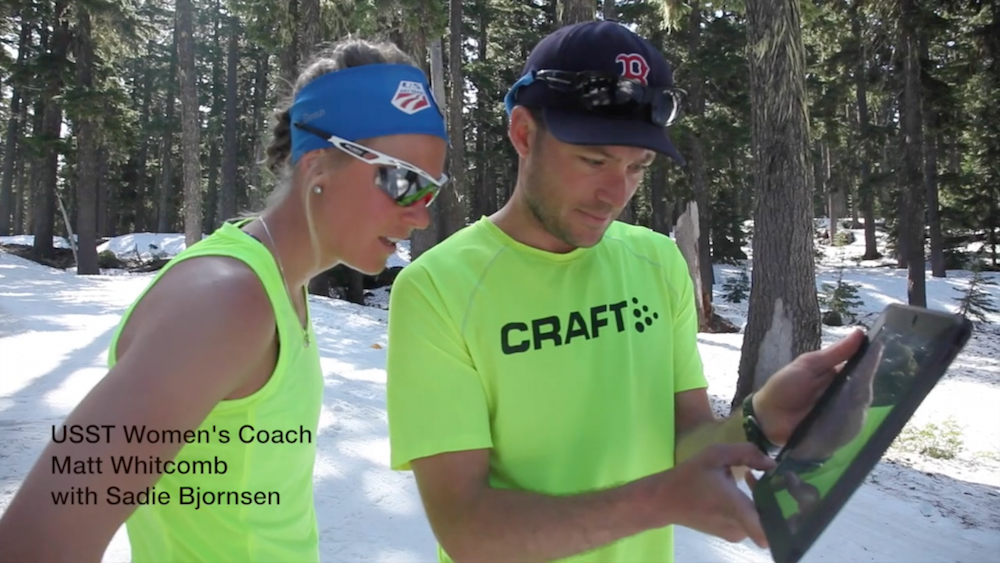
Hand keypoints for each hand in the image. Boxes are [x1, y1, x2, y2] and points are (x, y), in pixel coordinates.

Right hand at [651, 443, 775, 547]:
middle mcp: (739, 527)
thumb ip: (747, 453)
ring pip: (761, 519)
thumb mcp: (716, 454)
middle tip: (769, 475)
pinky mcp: (730, 535)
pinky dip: (752, 506)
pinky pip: (751, 522)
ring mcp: (735, 534)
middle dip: (775, 497)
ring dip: (762, 499)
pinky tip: (741, 489)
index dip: (786, 518)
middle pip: (772, 518)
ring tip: (751, 477)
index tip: (786, 494)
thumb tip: (772, 464)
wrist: (665, 500)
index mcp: (735, 508)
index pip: (767, 532)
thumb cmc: (689, 476)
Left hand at [752, 330, 866, 446]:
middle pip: (866, 389)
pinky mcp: (841, 434)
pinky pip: (853, 427)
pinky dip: (851, 421)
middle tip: (860, 379)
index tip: (880, 347)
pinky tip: (848, 416)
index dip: (872, 360)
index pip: (864, 367)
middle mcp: (847, 395)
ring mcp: (846, 415)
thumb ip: (836, 352)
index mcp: (840, 375)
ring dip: (858, 403)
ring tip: (850, 398)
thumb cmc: (785, 386)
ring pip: (862, 408)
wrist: (767, 416)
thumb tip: (861, 332)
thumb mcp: (809, 364)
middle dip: (865, 384)